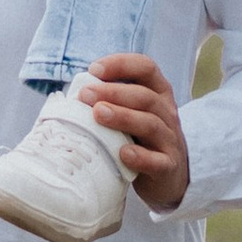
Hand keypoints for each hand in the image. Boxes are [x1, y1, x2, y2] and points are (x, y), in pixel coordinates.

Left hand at [72, 52, 189, 212]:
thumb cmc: (141, 140)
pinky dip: (141, 157)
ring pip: (151, 124)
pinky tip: (123, 153)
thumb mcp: (132, 115)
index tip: (94, 70)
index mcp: (158, 94)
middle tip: (86, 94)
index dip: (122, 64)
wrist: (170, 177)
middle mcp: (167, 114)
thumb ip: (111, 103)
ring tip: (98, 114)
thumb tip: (72, 96)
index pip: (146, 68)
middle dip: (114, 92)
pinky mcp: (168, 167)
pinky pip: (158, 161)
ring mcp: (170, 141)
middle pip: (145, 96)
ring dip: (123, 117)